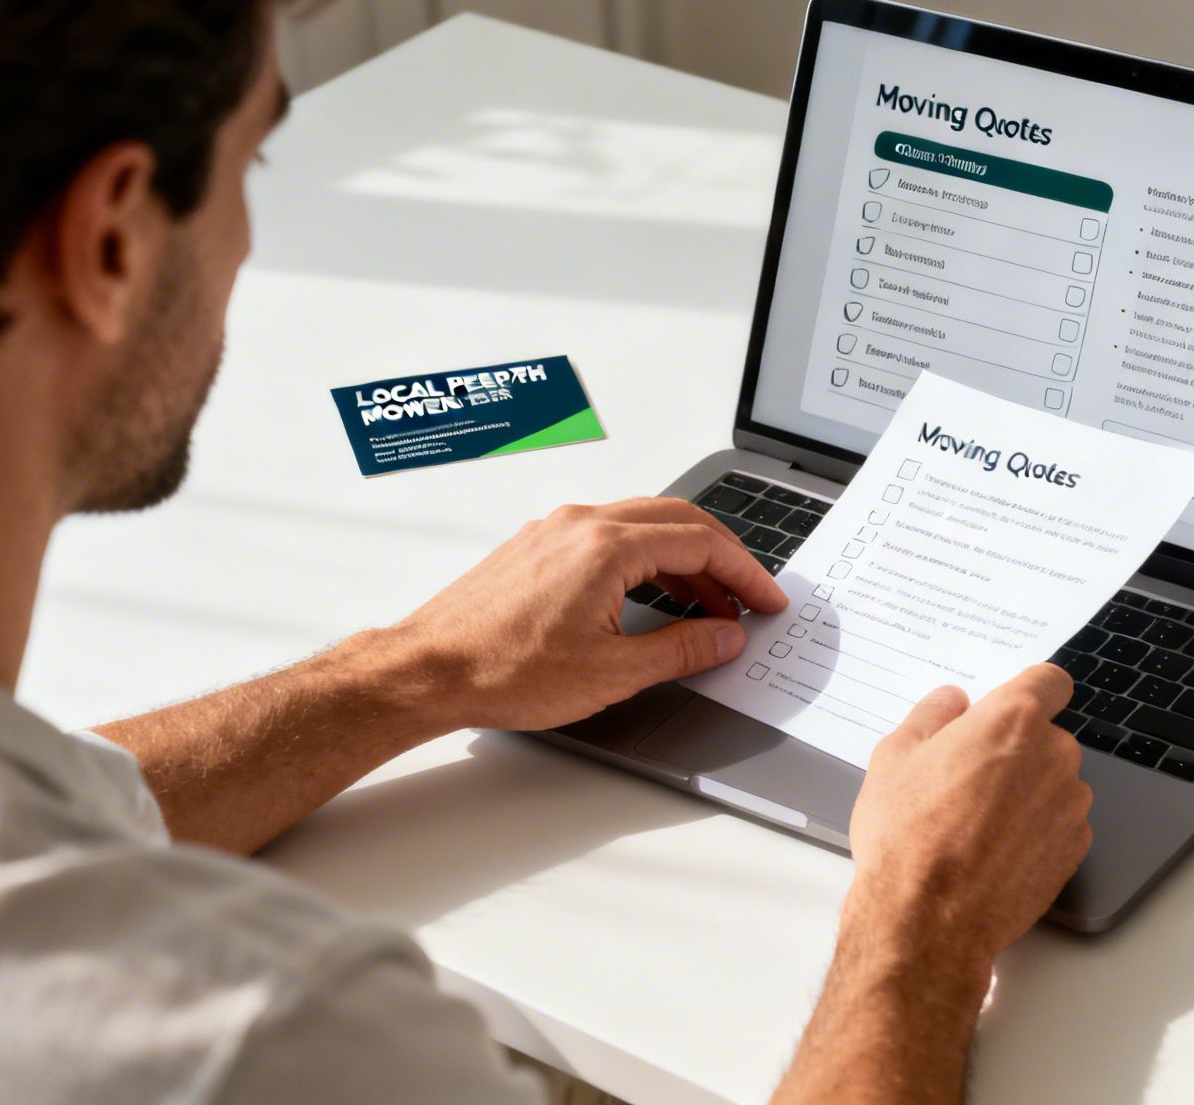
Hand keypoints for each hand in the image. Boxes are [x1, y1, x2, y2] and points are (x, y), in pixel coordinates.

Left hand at [381, 498, 788, 731]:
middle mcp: (581, 524)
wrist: (427, 670)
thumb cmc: (501, 670)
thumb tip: (724, 637)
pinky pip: (609, 536)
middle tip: (747, 597)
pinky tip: (651, 596)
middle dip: (722, 558)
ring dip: (683, 559)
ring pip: (642, 525)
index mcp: (607, 547)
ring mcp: (555, 530)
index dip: (745, 573)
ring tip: (706, 606)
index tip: (765, 601)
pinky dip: (645, 560)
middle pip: (677, 520)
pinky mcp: (536, 545)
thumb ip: (682, 649)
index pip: (701, 542)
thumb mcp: (613, 673)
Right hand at [844, 664, 1092, 976]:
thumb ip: (931, 715)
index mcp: (1013, 719)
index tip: (1006, 712)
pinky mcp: (1076, 849)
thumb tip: (952, 701)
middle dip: (1016, 750)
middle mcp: (1054, 755)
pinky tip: (996, 851)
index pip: (1050, 681)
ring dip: (1028, 791)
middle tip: (969, 779)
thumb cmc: (908, 835)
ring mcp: (1071, 804)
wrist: (930, 918)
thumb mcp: (895, 756)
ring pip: (1054, 781)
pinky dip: (1037, 830)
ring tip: (978, 823)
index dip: (1029, 693)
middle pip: (1047, 736)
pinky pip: (1060, 823)